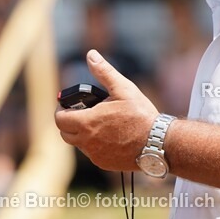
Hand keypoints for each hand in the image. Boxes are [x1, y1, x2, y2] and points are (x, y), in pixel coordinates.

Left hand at [55, 50, 158, 170]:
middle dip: (69, 123)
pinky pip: (92, 154)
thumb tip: (91, 55)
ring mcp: (95, 154)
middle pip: (65, 133)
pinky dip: (95, 146)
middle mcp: (86, 141)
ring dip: (82, 135)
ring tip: (97, 124)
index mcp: (86, 123)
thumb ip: (104, 72)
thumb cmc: (141, 115)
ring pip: (78, 144)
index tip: (67, 107)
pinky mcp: (104, 163)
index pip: (59, 119)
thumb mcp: (123, 89)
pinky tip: (108, 137)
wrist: (160, 143)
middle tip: (82, 114)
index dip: (61, 111)